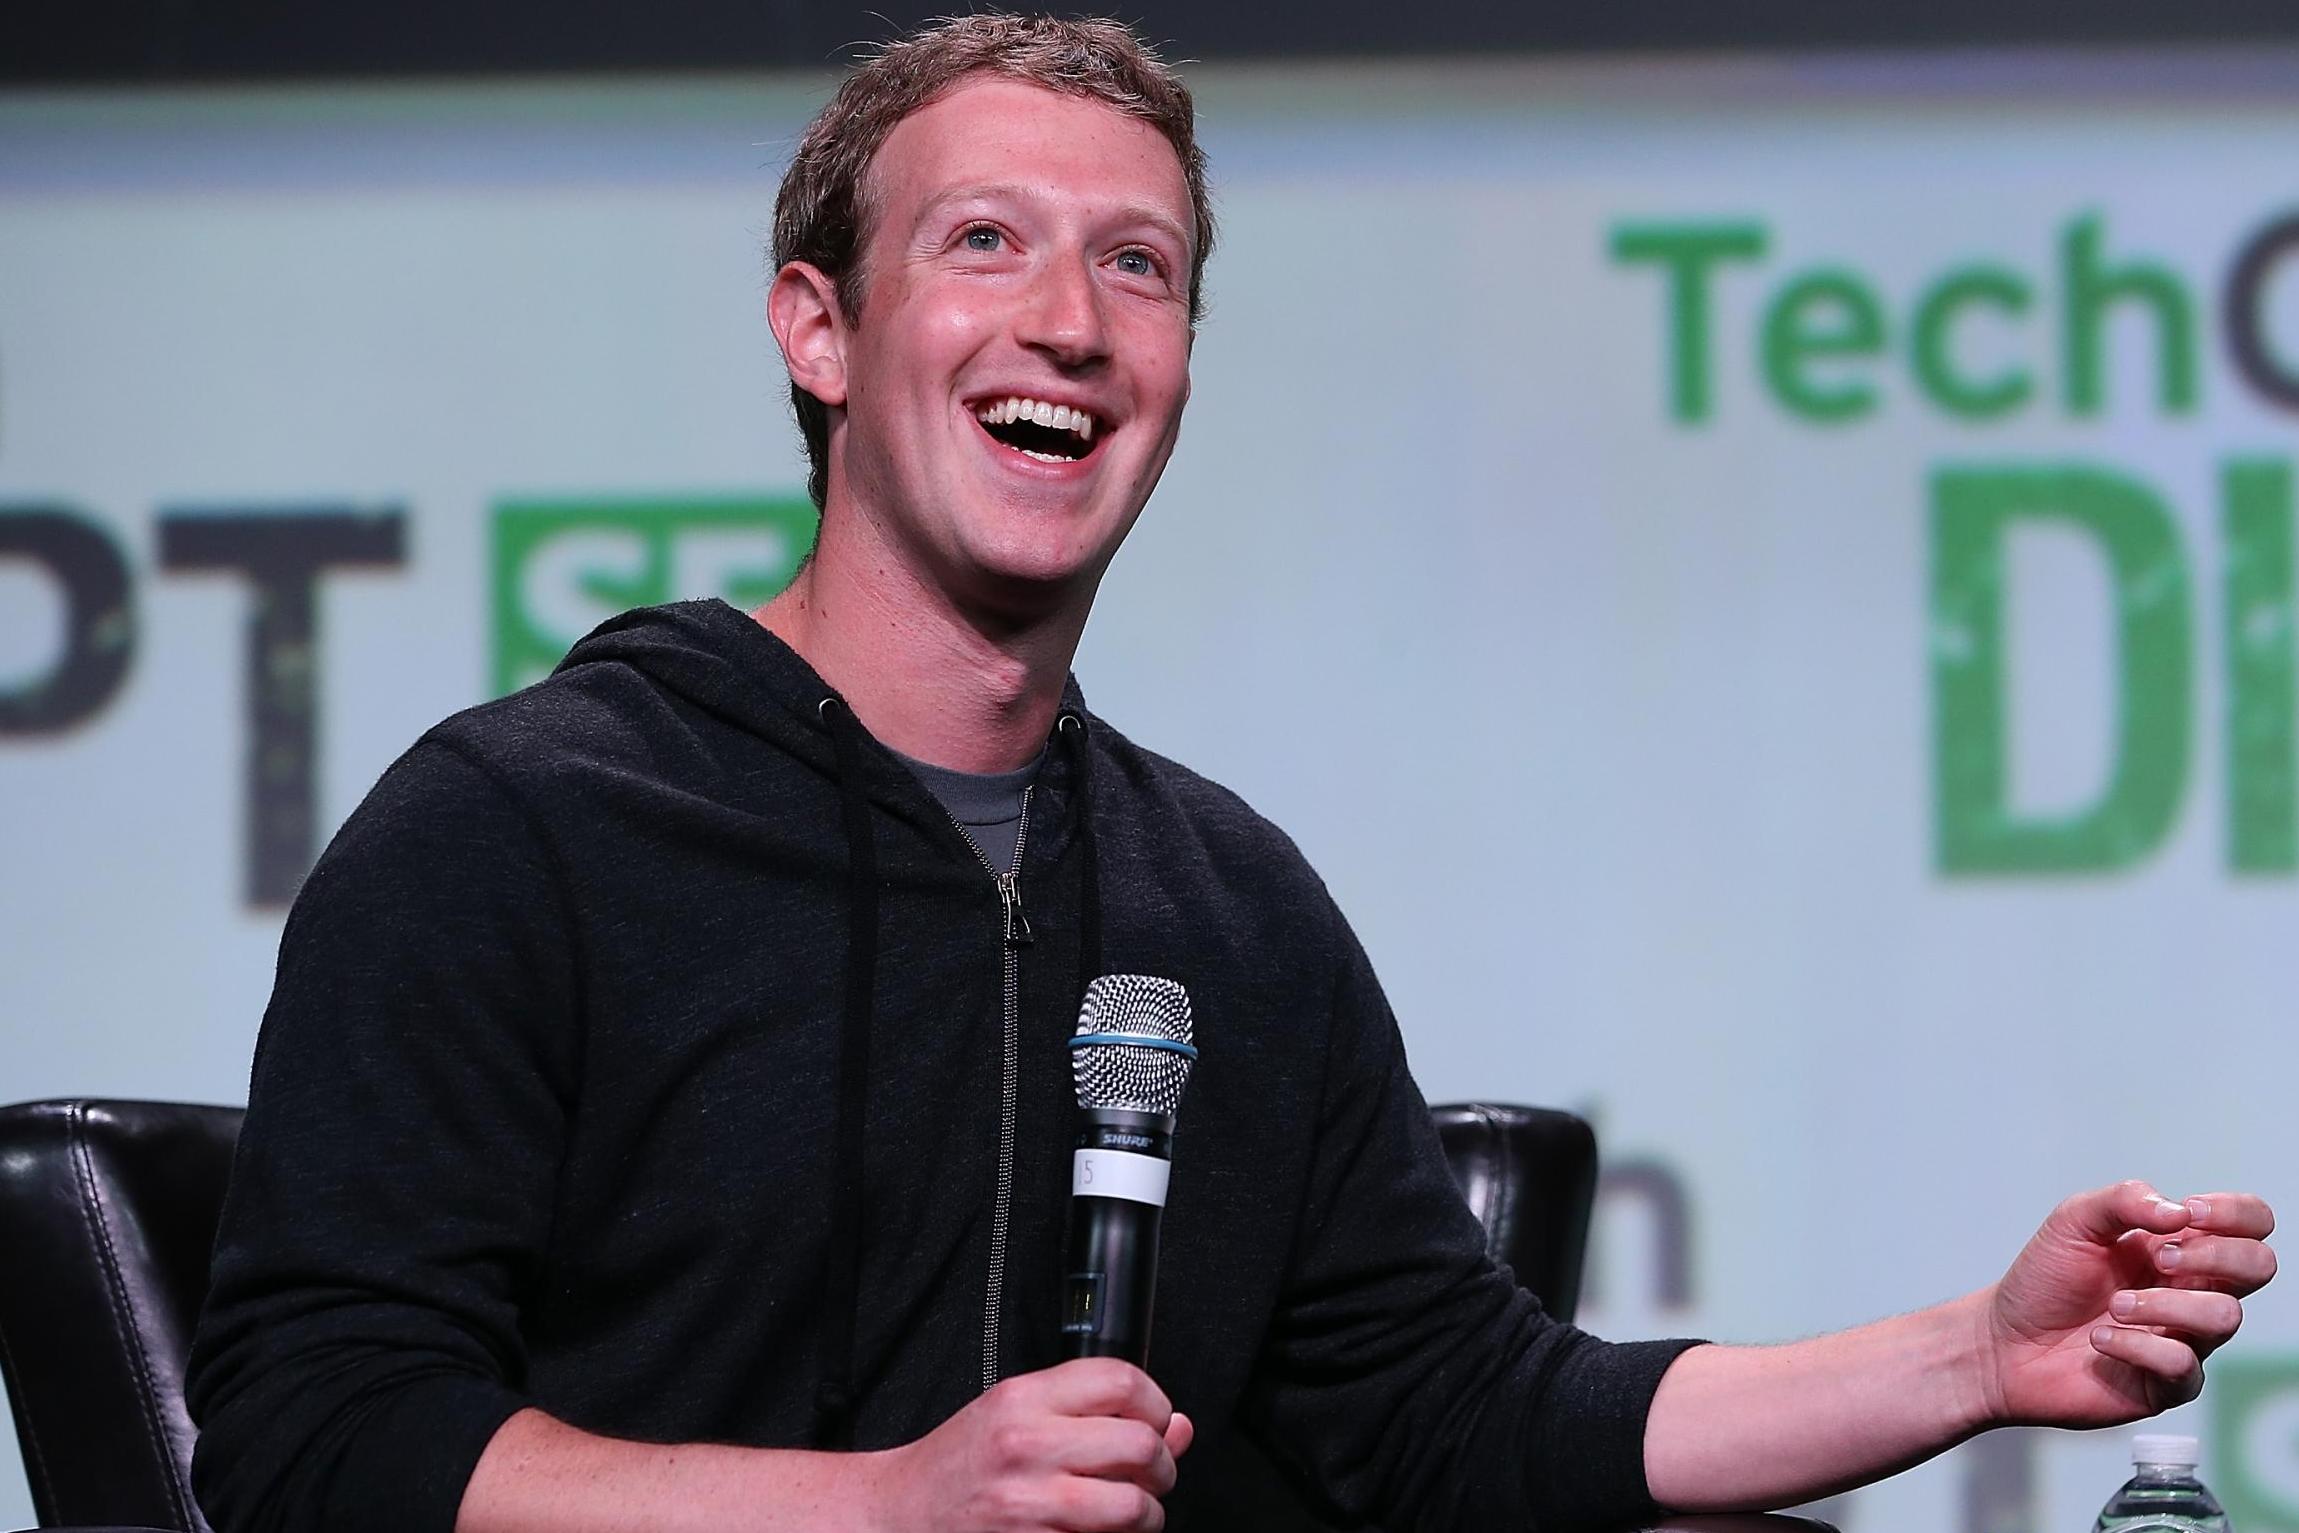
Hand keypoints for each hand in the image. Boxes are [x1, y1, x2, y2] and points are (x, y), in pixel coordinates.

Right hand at [868, 1358, 1194, 1532]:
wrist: (900, 1517)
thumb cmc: (958, 1469)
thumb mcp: (1017, 1417)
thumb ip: (1093, 1414)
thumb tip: (1176, 1427)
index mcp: (1024, 1400)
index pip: (1122, 1382)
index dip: (1156, 1403)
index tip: (1157, 1421)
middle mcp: (1027, 1446)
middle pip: (1139, 1445)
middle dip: (1161, 1466)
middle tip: (1150, 1475)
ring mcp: (1030, 1504)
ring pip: (1133, 1506)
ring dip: (1147, 1515)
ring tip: (1131, 1512)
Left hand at [1983, 1181, 2275, 1426]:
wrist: (2003, 1341)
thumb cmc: (2043, 1281)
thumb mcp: (2073, 1221)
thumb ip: (2124, 1201)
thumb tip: (2178, 1212)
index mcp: (2179, 1247)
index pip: (2250, 1224)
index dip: (2236, 1214)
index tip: (2188, 1214)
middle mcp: (2192, 1292)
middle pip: (2259, 1266)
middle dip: (2213, 1256)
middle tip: (2157, 1258)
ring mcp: (2185, 1338)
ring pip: (2224, 1316)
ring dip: (2163, 1303)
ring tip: (2114, 1305)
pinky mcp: (2166, 1384)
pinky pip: (2181, 1364)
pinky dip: (2137, 1345)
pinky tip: (2102, 1339)